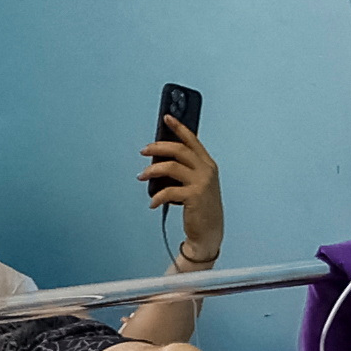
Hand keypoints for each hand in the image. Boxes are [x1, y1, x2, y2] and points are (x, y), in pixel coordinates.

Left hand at [143, 117, 222, 263]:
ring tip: (142, 176)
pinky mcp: (194, 196)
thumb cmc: (201, 207)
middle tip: (144, 150)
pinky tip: (153, 202)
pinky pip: (168, 190)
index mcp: (207, 164)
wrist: (209, 233)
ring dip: (152, 170)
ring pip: (171, 166)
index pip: (192, 140)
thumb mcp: (196, 184)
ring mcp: (201, 183)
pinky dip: (157, 196)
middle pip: (179, 150)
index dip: (179, 127)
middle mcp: (206, 170)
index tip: (167, 118)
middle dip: (158, 147)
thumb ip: (184, 169)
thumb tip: (160, 158)